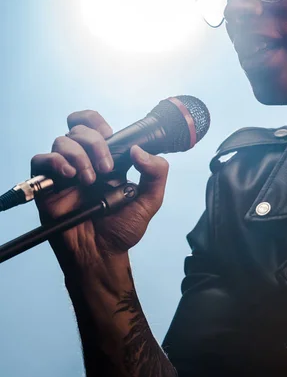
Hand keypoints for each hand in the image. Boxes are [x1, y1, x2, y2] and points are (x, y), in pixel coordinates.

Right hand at [31, 110, 168, 266]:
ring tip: (90, 180)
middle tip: (106, 168)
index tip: (110, 134)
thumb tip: (139, 150)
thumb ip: (156, 173)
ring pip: (61, 141)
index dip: (97, 121)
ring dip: (78, 155)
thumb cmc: (122, 230)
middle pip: (78, 129)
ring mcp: (65, 172)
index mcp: (106, 159)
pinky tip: (70, 175)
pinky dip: (55, 161)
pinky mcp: (48, 186)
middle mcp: (84, 161)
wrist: (102, 255)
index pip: (93, 125)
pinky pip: (41, 160)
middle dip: (95, 143)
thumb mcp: (149, 201)